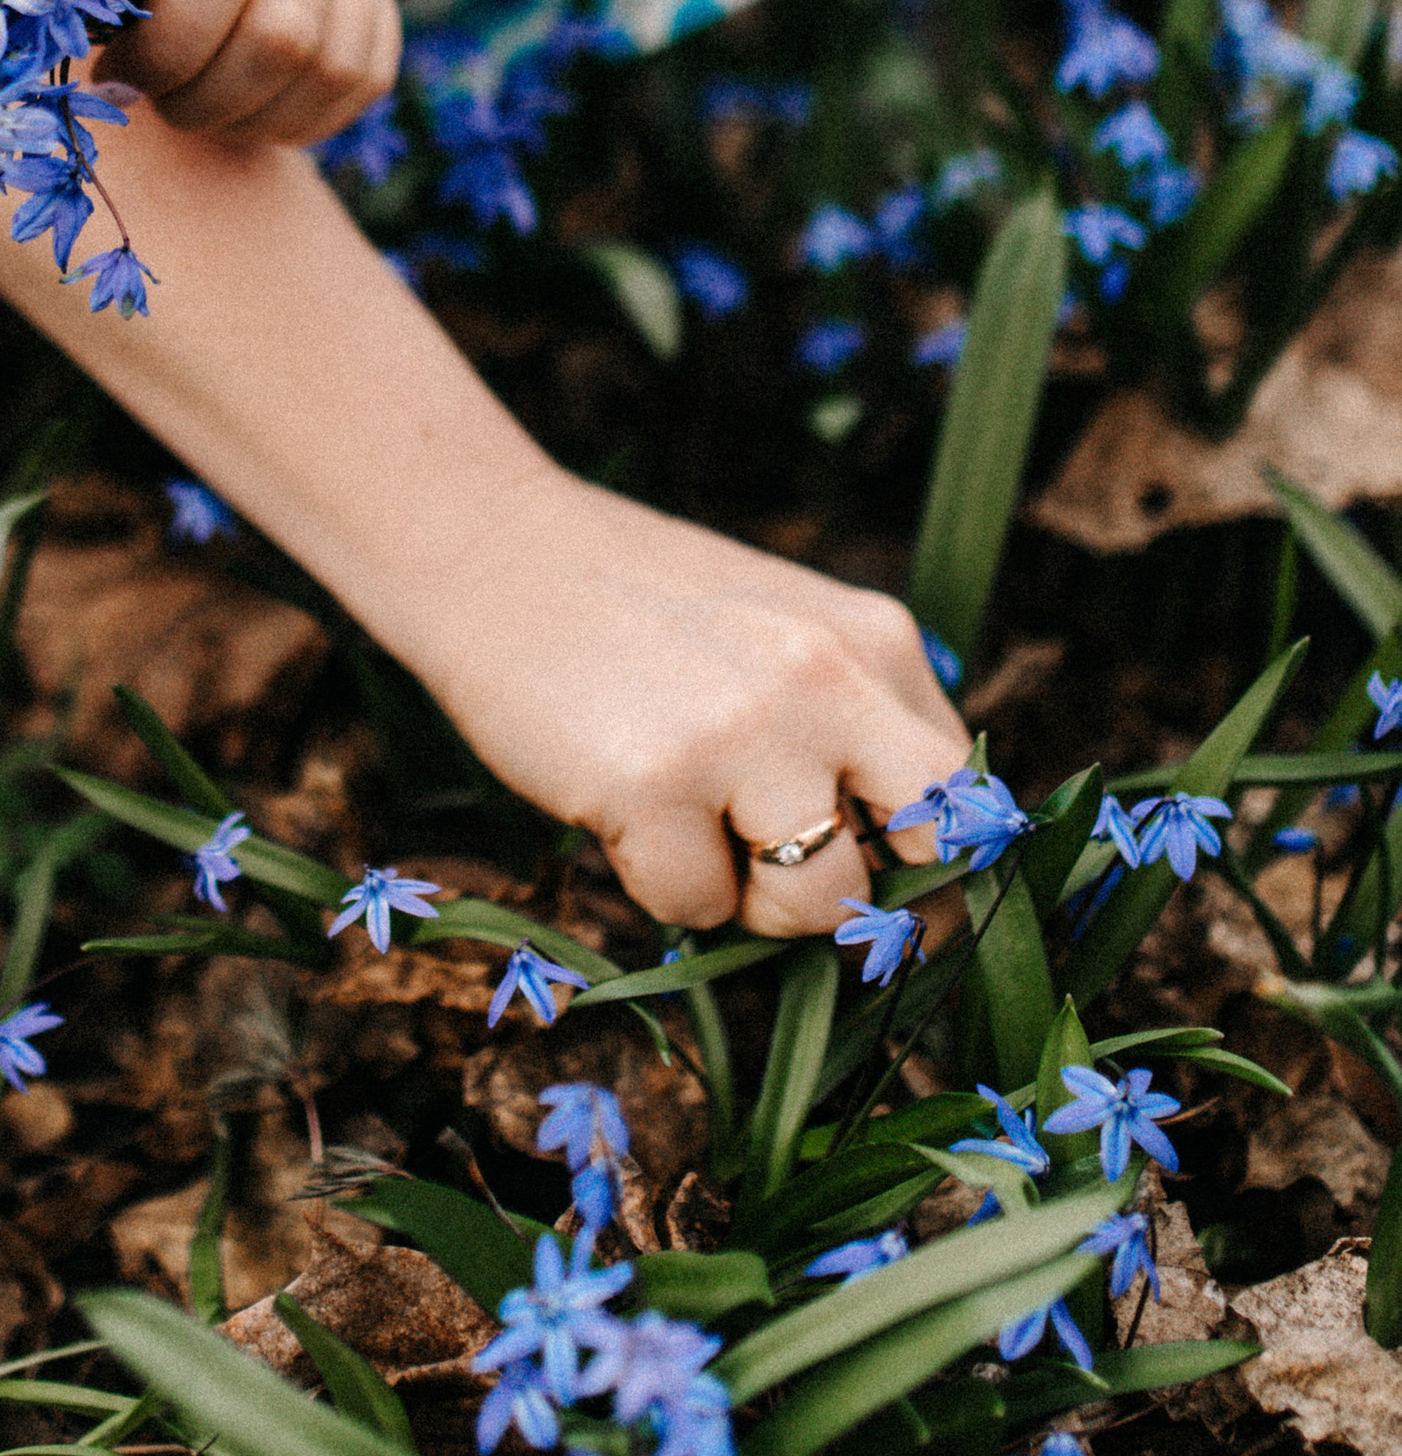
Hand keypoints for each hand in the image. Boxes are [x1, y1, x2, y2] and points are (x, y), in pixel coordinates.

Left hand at [76, 0, 401, 150]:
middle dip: (203, 97)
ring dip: (262, 114)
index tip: (112, 58)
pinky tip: (258, 94)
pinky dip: (320, 103)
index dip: (164, 42)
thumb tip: (65, 32)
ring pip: (340, 62)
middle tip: (149, 91)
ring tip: (199, 98)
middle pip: (284, 35)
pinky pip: (375, 57)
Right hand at [420, 471, 964, 938]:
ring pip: (816, 903)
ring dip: (755, 903)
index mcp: (875, 640)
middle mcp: (829, 681)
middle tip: (815, 901)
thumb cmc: (634, 606)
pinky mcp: (653, 784)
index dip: (937, 866)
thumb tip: (905, 866)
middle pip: (932, 851)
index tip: (894, 899)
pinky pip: (696, 907)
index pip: (964, 793)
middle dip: (882, 901)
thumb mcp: (781, 629)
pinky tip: (623, 813)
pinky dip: (659, 885)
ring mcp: (744, 734)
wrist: (490, 548)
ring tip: (696, 836)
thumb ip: (853, 718)